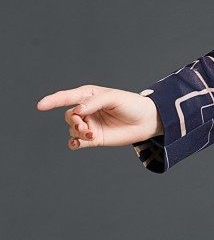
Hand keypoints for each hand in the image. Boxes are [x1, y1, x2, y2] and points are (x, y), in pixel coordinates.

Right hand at [36, 85, 162, 150]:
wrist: (146, 121)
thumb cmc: (131, 104)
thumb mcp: (114, 97)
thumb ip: (94, 102)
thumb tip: (77, 110)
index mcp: (88, 96)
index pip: (67, 97)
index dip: (52, 100)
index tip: (41, 105)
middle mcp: (86, 110)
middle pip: (69, 116)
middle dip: (73, 121)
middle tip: (84, 124)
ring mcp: (90, 124)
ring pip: (72, 129)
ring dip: (77, 132)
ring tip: (90, 133)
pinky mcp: (94, 138)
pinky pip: (78, 142)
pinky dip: (75, 143)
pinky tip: (78, 143)